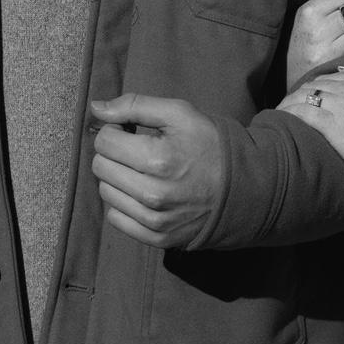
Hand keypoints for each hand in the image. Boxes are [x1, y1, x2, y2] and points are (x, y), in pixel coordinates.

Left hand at [89, 94, 223, 248]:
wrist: (246, 187)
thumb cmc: (212, 145)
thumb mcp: (181, 113)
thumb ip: (135, 105)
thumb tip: (96, 108)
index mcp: (158, 159)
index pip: (105, 141)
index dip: (116, 130)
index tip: (132, 131)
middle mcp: (153, 194)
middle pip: (101, 167)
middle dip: (114, 153)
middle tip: (137, 150)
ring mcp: (155, 219)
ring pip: (106, 193)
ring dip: (118, 178)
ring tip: (143, 171)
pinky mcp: (157, 237)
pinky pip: (116, 219)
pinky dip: (124, 203)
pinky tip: (144, 192)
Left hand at [278, 67, 343, 189]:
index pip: (330, 77)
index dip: (317, 86)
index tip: (309, 96)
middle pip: (315, 84)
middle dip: (300, 93)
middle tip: (289, 104)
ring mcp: (340, 104)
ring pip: (305, 95)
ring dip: (290, 101)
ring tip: (280, 111)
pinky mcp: (331, 124)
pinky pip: (301, 112)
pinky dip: (287, 112)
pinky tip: (279, 117)